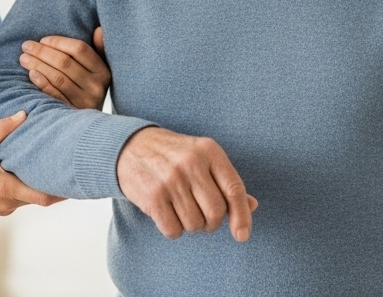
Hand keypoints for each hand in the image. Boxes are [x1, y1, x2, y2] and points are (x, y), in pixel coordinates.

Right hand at [0, 111, 61, 220]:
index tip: (76, 182)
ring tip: (51, 168)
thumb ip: (2, 129)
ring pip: (29, 198)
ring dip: (40, 186)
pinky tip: (28, 173)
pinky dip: (27, 188)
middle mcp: (8, 203)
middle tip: (69, 169)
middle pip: (40, 198)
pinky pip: (18, 199)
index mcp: (6, 189)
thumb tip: (22, 114)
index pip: (43, 197)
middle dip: (54, 185)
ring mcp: (3, 208)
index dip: (62, 192)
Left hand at [20, 26, 111, 109]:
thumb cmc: (89, 86)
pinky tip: (31, 74)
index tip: (43, 39)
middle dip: (43, 52)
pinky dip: (42, 83)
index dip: (58, 42)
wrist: (89, 122)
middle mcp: (96, 86)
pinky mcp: (71, 112)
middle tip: (26, 46)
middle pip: (65, 63)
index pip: (79, 49)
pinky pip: (54, 95)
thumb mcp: (98, 69)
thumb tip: (99, 30)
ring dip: (38, 65)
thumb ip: (99, 49)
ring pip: (58, 78)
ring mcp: (84, 101)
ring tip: (24, 58)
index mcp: (103, 71)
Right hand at [116, 127, 257, 241]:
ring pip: (194, 224)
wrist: (130, 146)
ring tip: (181, 210)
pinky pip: (173, 230)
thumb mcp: (203, 158)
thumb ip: (227, 181)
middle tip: (202, 217)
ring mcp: (171, 179)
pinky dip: (172, 229)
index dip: (242, 216)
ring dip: (191, 226)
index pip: (234, 189)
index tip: (242, 235)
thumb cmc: (174, 156)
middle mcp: (191, 163)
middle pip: (216, 212)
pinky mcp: (153, 195)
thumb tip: (252, 205)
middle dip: (211, 223)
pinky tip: (166, 214)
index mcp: (209, 151)